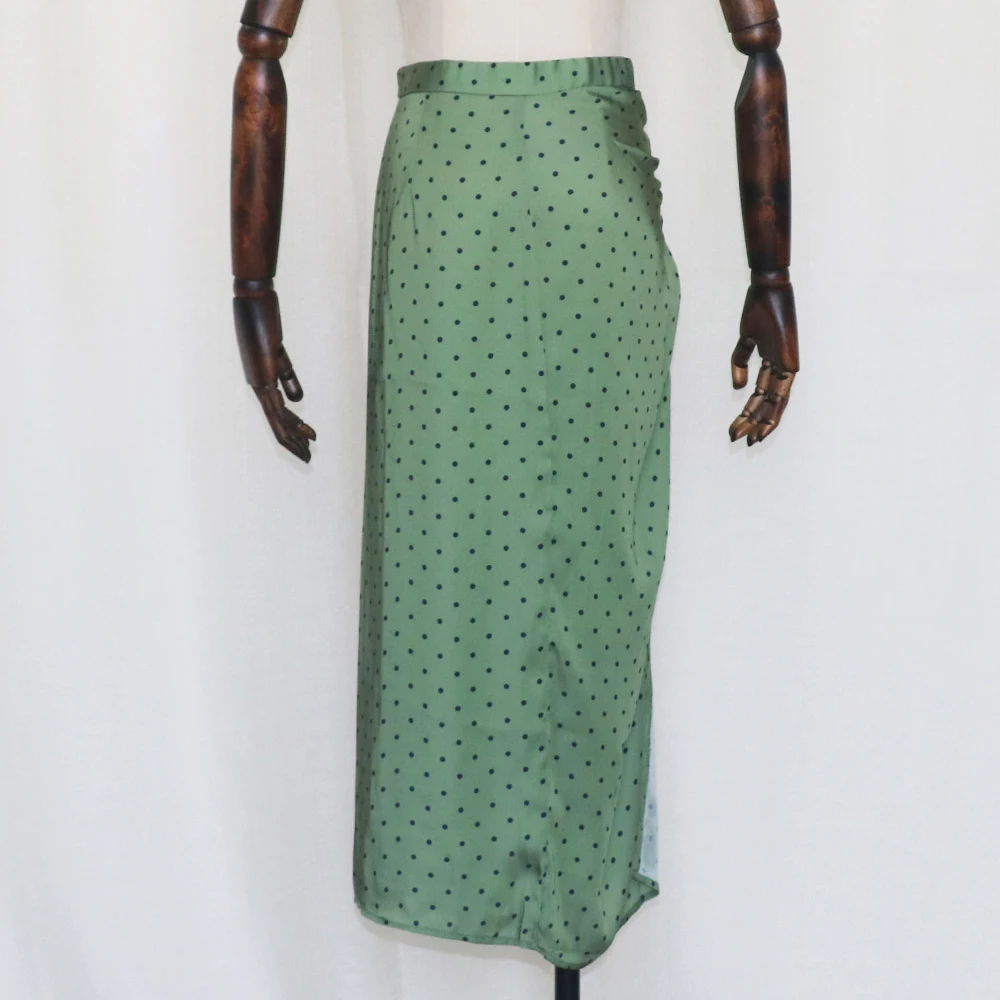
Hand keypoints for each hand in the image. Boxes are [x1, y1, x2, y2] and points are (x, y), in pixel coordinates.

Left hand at [233, 286, 316, 462]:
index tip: (310, 440)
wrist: (253, 302)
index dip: (294, 429)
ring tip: (307, 453)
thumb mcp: (280, 356)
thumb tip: (297, 401)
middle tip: (309, 457)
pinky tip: (297, 434)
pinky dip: (286, 423)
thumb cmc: (263, 323)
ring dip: (292, 439)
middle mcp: (258, 386)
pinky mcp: (263, 375)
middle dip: (294, 442)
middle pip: (277, 423)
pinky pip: (275, 406)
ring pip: (277, 420)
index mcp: (261, 381)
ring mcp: (259, 382)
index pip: (279, 414)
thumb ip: (288, 378)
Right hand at [729, 273, 798, 445]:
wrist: (767, 290)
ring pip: (774, 403)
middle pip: (768, 405)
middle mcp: (782, 369)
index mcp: (772, 363)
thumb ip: (740, 363)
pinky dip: (771, 408)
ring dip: (761, 422)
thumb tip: (739, 388)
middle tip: (741, 441)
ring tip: (749, 440)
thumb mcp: (745, 340)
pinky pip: (780, 392)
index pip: (762, 396)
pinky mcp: (789, 363)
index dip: (750, 414)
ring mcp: (787, 367)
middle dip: (754, 424)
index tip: (737, 429)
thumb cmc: (758, 310)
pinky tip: (760, 422)